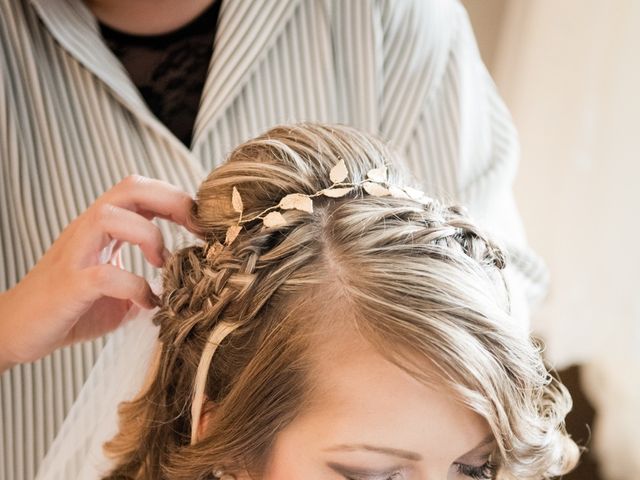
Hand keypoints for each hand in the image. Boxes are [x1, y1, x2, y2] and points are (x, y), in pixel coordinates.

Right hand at [0, 175, 199, 372]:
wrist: (17, 330)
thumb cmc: (72, 306)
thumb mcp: (117, 286)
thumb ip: (146, 275)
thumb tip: (188, 281)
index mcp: (103, 227)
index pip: (142, 190)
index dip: (179, 198)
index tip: (206, 225)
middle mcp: (88, 230)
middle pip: (130, 187)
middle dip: (173, 201)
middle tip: (198, 230)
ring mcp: (75, 254)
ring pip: (111, 216)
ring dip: (149, 236)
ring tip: (163, 264)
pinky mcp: (67, 285)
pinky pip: (104, 274)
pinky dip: (135, 287)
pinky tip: (147, 303)